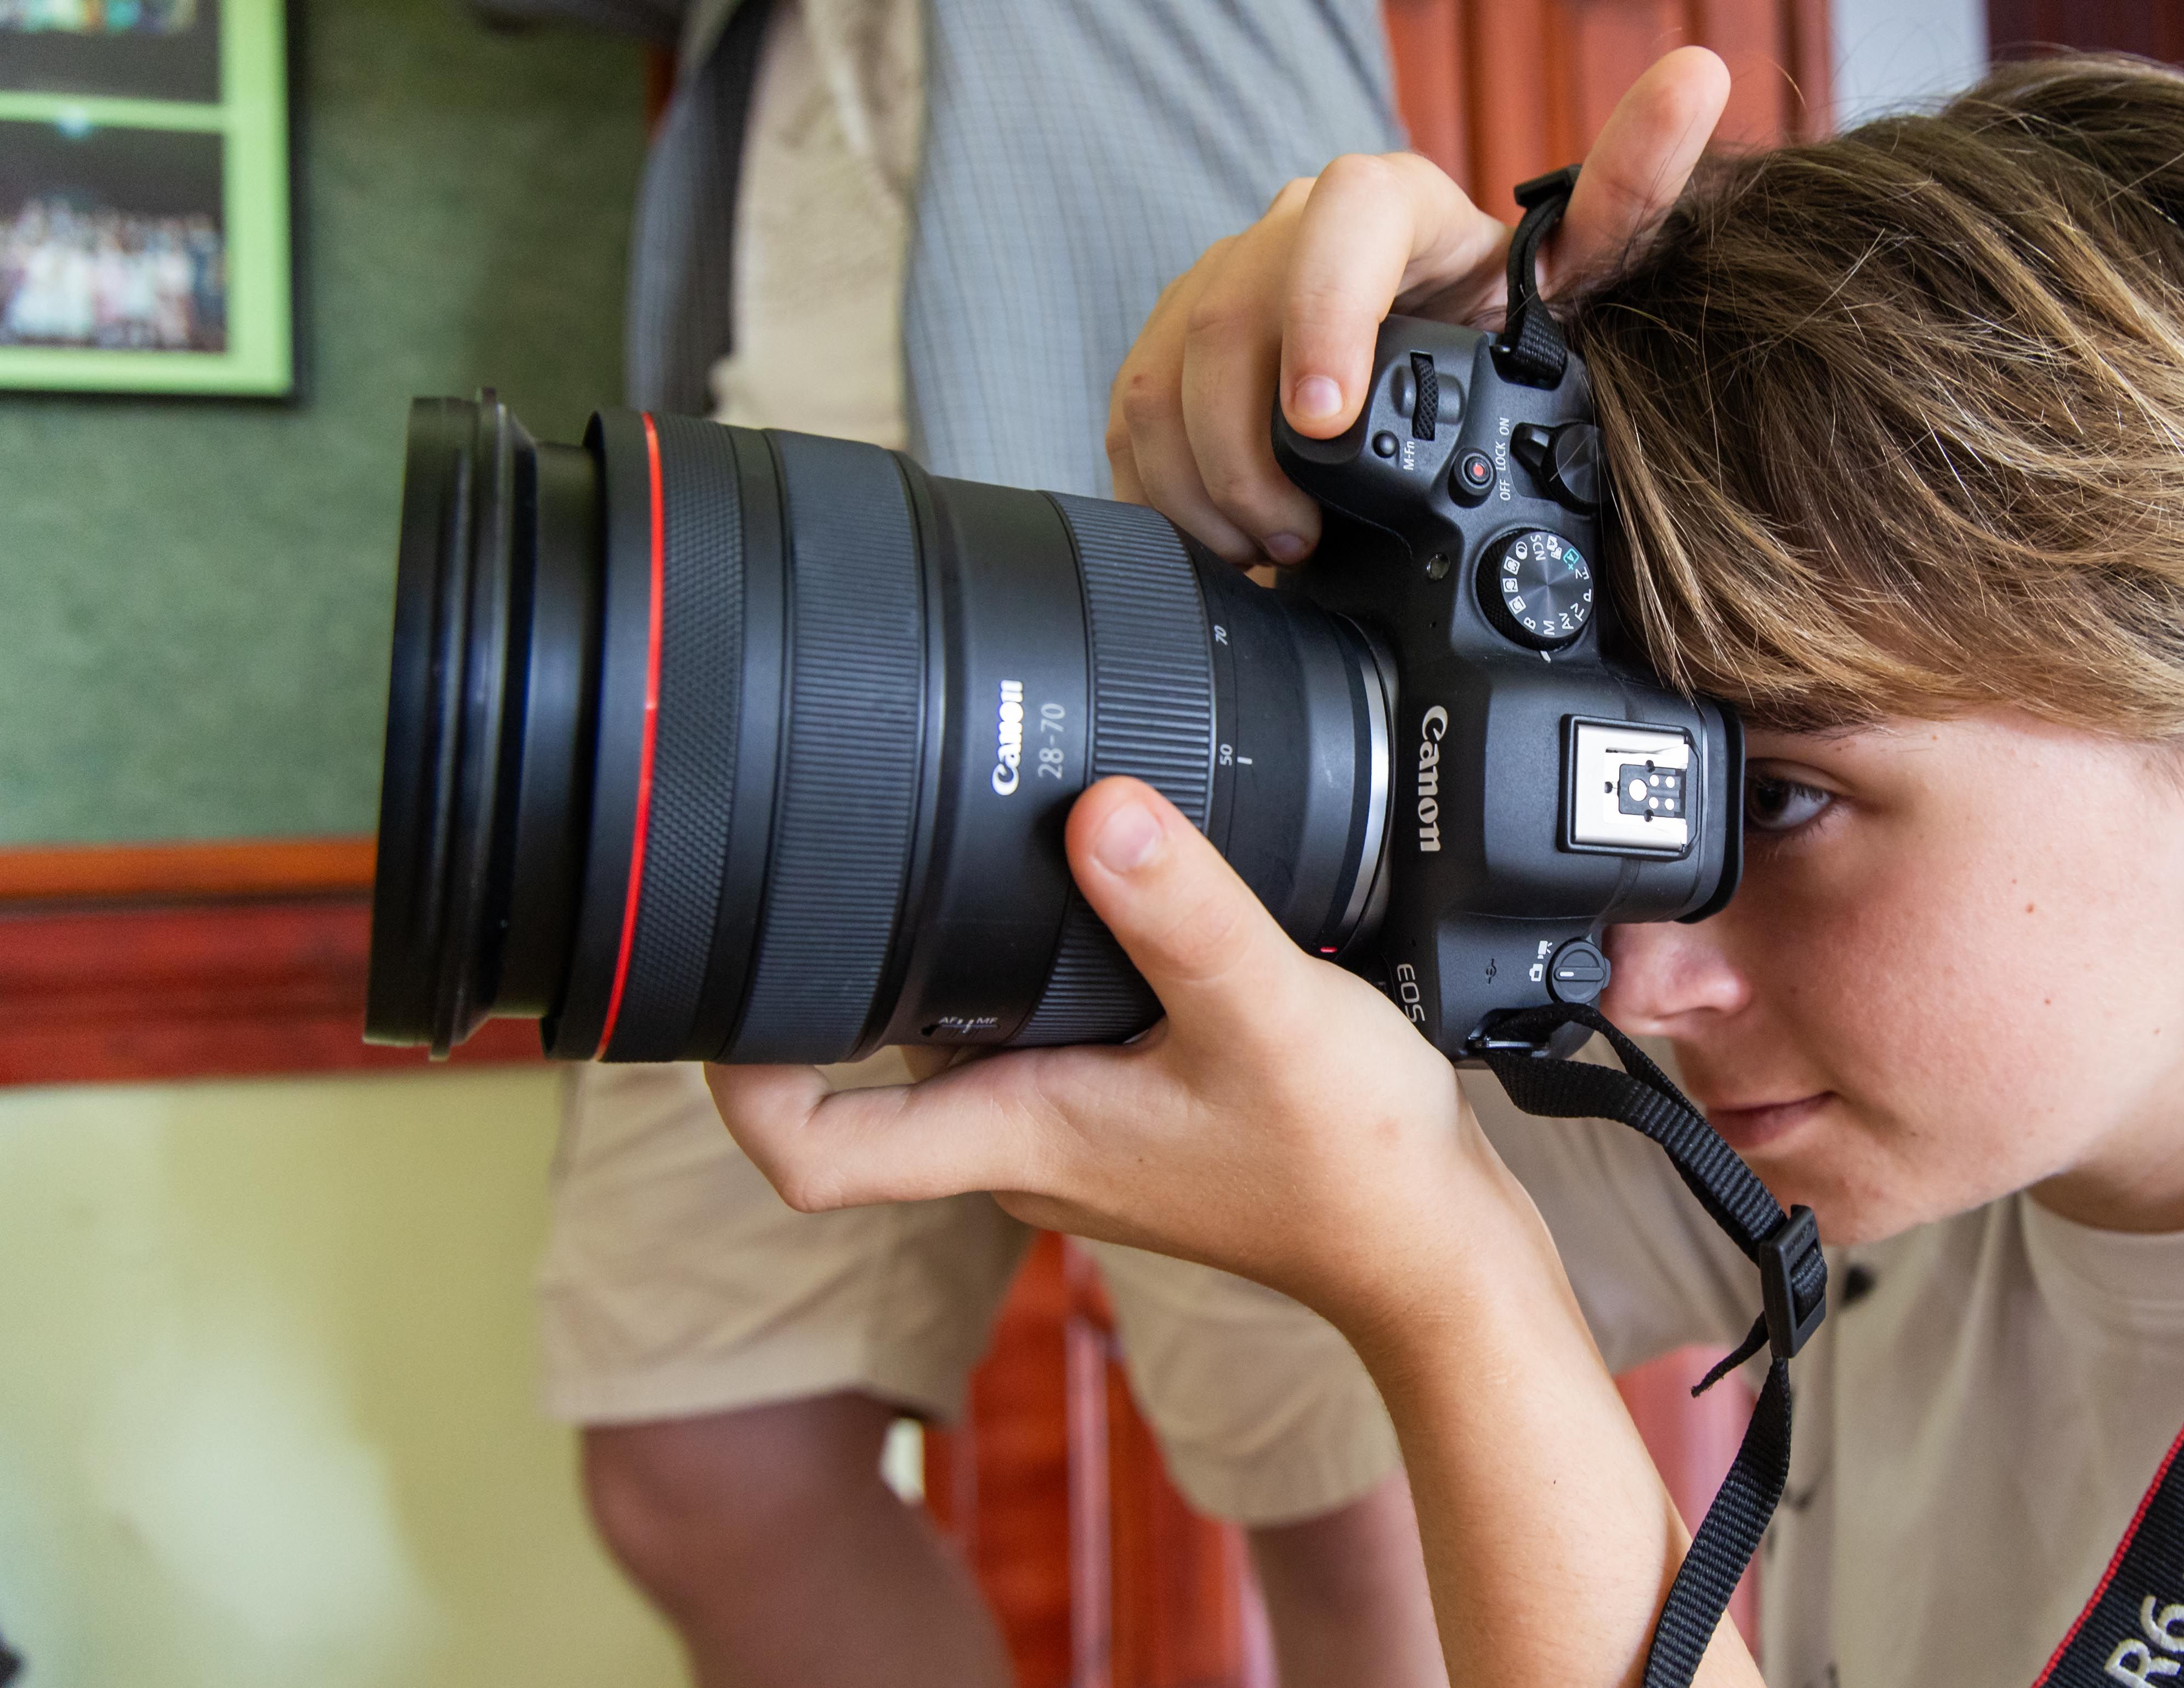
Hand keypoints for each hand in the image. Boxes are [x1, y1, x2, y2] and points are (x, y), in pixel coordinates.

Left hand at [707, 777, 1521, 1337]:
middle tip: (820, 857)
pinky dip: (1021, 979)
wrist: (1431, 1246)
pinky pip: (1033, 1043)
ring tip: (937, 850)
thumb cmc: (1351, 1164)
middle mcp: (1023, 1146)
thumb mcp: (1267, 1014)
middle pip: (866, 1077)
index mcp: (1017, 1136)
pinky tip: (1078, 906)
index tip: (716, 986)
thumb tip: (1098, 810)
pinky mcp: (1126, 1118)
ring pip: (953, 1051)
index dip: (736, 1081)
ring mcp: (1072, 1137)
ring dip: (932, 968)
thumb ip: (1182, 911)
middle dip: (831, 979)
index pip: (809, 1152)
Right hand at [1106, 46, 1729, 565]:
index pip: (1338, 223)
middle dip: (1253, 443)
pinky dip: (1166, 489)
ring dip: (1207, 478)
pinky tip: (1220, 538)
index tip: (1328, 421)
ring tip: (1270, 546)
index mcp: (1386, 204)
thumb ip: (1630, 193)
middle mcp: (1290, 232)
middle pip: (1234, 313)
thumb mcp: (1580, 275)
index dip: (1323, 315)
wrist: (1448, 377)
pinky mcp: (1174, 352)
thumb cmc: (1513, 327)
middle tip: (1299, 531)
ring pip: (1167, 371)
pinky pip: (1134, 414)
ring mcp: (1222, 290)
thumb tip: (1696, 79)